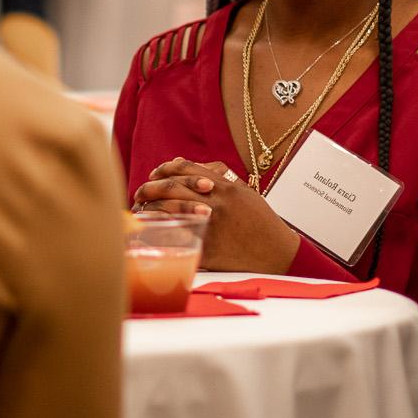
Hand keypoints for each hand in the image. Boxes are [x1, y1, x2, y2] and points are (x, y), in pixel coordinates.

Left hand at [132, 158, 298, 272]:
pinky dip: (162, 232)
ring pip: (172, 209)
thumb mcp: (245, 193)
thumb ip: (220, 177)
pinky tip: (150, 231)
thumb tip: (191, 165)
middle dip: (151, 188)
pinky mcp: (210, 248)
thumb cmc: (261, 222)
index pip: (187, 168)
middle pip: (174, 187)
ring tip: (139, 209)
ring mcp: (212, 226)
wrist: (278, 253)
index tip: (154, 173)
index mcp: (226, 187)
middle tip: (139, 191)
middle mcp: (217, 203)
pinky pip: (179, 237)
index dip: (166, 168)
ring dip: (151, 208)